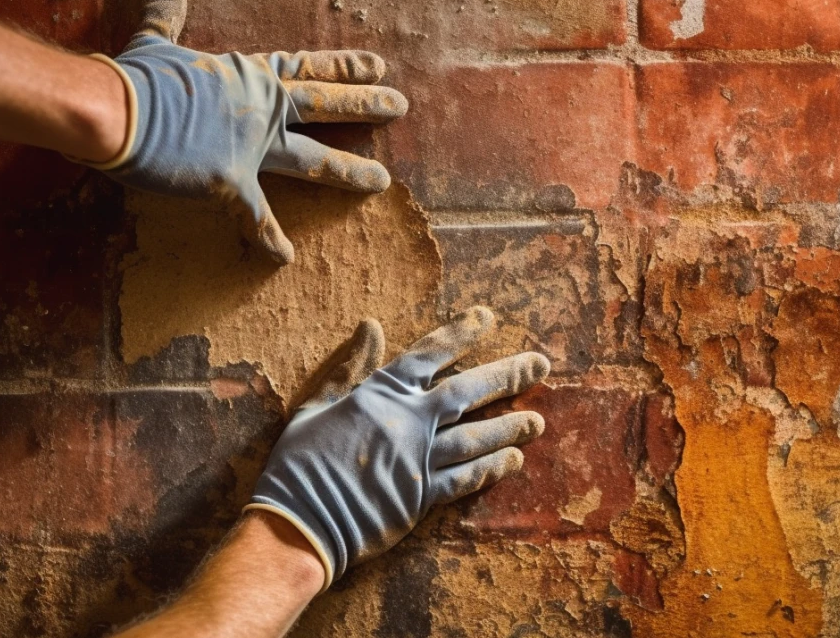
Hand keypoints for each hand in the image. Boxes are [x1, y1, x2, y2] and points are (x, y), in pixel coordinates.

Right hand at [94, 0, 405, 262]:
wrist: (112, 109)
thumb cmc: (135, 76)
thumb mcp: (158, 39)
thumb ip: (169, 14)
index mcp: (249, 77)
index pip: (306, 68)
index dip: (343, 66)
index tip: (378, 65)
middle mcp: (261, 109)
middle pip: (326, 105)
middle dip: (367, 105)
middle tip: (402, 106)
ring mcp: (252, 147)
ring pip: (314, 160)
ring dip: (350, 171)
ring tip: (382, 182)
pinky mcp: (232, 183)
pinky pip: (257, 218)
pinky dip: (269, 239)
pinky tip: (285, 256)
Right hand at [246, 307, 549, 590]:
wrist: (298, 522)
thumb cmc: (298, 463)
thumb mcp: (316, 405)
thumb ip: (350, 367)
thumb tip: (371, 326)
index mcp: (380, 394)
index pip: (429, 354)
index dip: (461, 334)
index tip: (488, 318)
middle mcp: (407, 421)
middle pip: (467, 391)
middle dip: (507, 376)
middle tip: (541, 365)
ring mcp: (417, 459)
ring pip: (476, 436)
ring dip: (510, 426)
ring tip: (538, 420)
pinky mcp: (421, 497)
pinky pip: (465, 478)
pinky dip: (491, 468)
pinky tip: (514, 460)